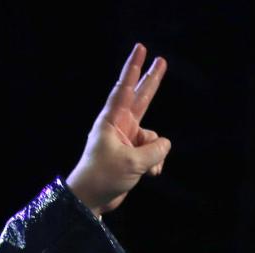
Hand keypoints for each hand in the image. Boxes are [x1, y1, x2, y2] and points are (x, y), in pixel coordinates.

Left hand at [66, 43, 170, 215]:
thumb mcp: (133, 162)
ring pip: (153, 137)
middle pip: (141, 98)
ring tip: (146, 168)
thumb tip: (164, 145)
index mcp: (112, 121)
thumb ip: (155, 150)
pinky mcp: (131, 156)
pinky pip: (153, 153)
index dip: (134, 68)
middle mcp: (119, 127)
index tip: (140, 48)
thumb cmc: (103, 176)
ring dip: (155, 153)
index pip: (125, 89)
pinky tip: (149, 175)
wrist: (89, 201)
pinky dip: (154, 163)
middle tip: (162, 60)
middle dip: (152, 80)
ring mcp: (126, 141)